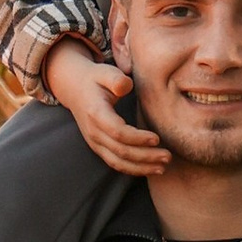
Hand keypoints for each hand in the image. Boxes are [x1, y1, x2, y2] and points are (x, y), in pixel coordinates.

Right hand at [43, 40, 168, 174]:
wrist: (74, 89)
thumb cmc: (95, 79)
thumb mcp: (105, 72)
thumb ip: (116, 79)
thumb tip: (125, 86)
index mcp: (96, 113)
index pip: (118, 132)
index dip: (138, 138)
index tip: (157, 138)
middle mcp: (93, 132)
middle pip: (121, 151)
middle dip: (146, 156)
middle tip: (167, 156)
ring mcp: (94, 142)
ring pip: (117, 162)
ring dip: (141, 168)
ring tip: (162, 168)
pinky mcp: (99, 148)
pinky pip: (115, 163)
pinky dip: (132, 169)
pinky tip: (149, 169)